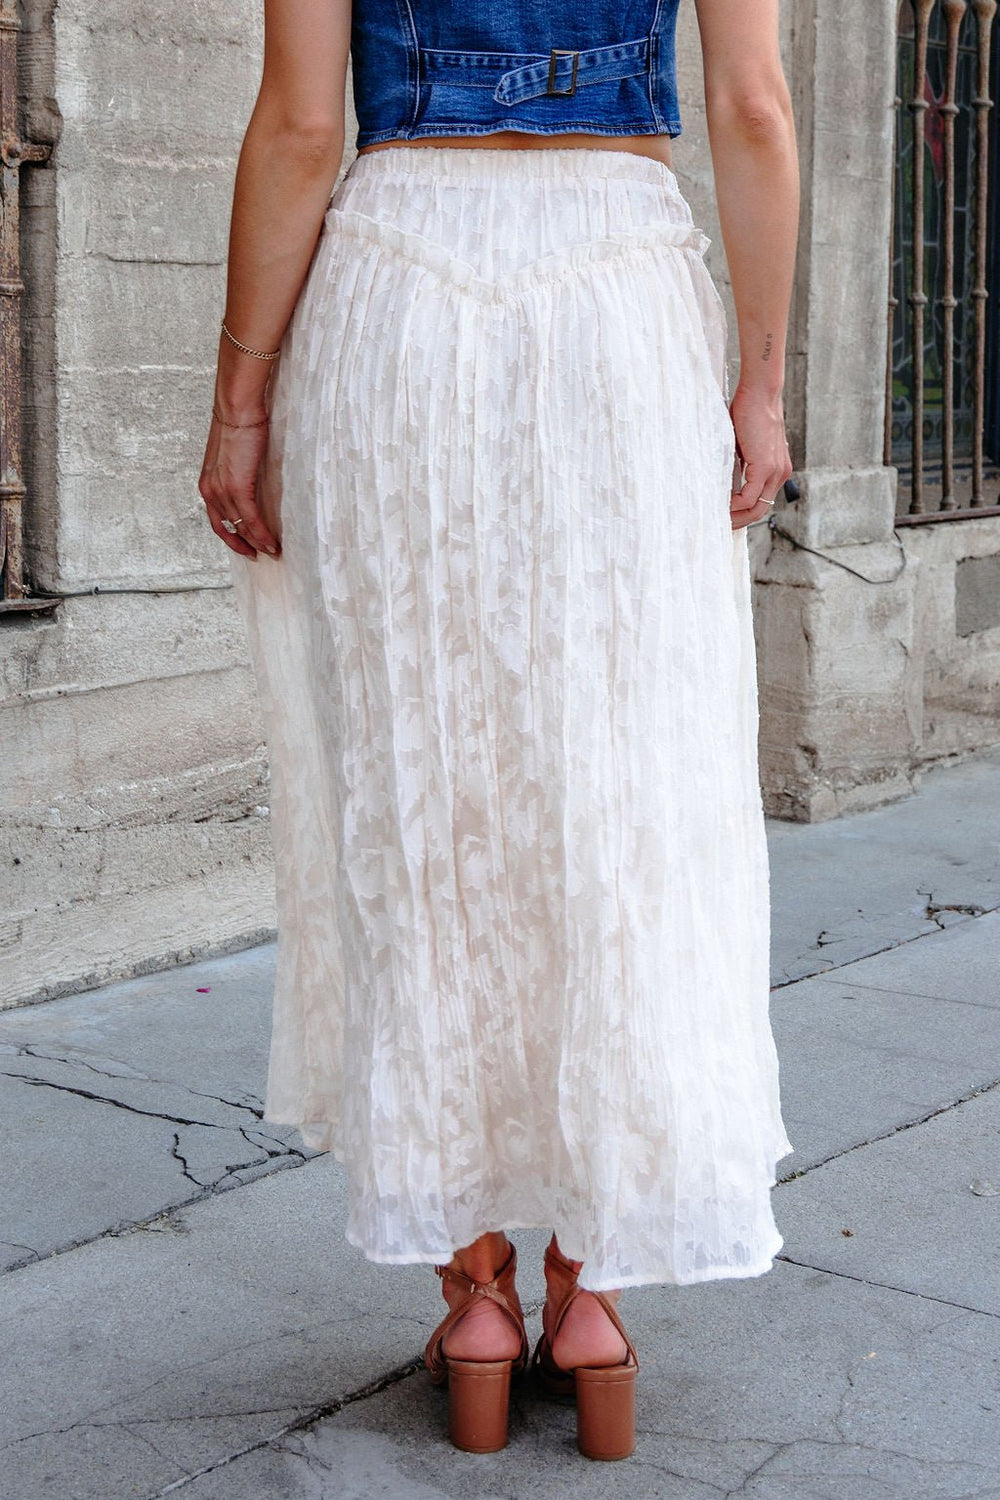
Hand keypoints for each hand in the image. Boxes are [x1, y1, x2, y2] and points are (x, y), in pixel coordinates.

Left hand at [197, 406, 280, 559]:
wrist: (237, 409)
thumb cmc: (238, 425)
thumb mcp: (232, 455)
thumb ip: (236, 472)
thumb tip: (249, 481)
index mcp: (207, 484)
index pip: (217, 520)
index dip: (231, 536)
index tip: (245, 545)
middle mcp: (210, 491)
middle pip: (228, 528)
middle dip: (245, 545)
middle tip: (261, 554)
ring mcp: (222, 490)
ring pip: (240, 527)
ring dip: (258, 543)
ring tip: (272, 551)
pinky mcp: (237, 487)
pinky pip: (250, 520)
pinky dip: (262, 534)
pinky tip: (272, 543)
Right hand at [727, 383, 792, 530]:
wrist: (760, 393)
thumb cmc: (750, 412)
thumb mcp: (747, 444)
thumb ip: (743, 463)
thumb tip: (729, 478)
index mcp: (778, 470)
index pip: (763, 501)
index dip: (745, 513)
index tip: (726, 515)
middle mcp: (780, 474)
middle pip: (761, 511)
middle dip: (740, 522)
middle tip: (721, 524)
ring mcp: (775, 471)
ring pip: (756, 508)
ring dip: (736, 516)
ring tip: (719, 517)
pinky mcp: (765, 466)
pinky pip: (748, 496)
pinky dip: (734, 504)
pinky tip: (722, 503)